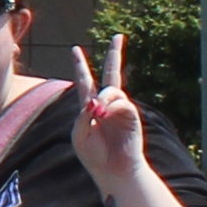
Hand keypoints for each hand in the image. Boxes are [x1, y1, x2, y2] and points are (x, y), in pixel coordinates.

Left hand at [71, 34, 151, 190]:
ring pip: (112, 90)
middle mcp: (106, 103)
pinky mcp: (131, 114)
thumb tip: (97, 99)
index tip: (75, 49)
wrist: (113, 170)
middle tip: (118, 36)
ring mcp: (120, 108)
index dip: (80, 65)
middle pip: (111, 73)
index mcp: (89, 107)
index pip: (84, 81)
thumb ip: (84, 114)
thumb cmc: (93, 155)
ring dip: (104, 99)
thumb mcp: (79, 134)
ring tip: (99, 114)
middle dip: (115, 54)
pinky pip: (121, 102)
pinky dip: (112, 107)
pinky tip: (107, 116)